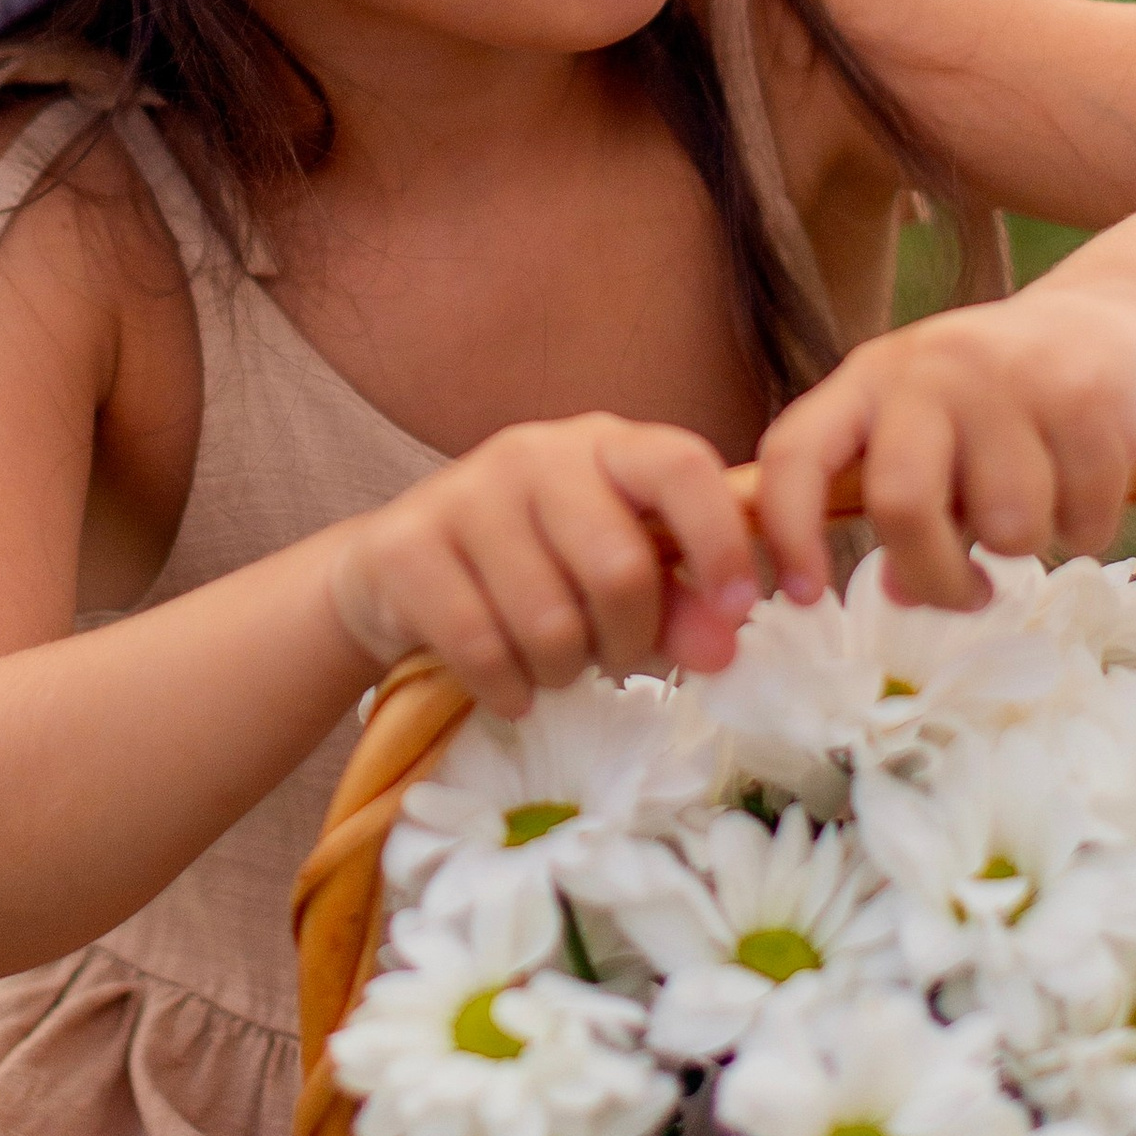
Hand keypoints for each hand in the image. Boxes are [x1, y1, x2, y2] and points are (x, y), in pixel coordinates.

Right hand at [326, 412, 759, 718]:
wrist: (396, 574)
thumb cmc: (532, 572)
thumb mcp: (615, 584)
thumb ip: (679, 608)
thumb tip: (726, 648)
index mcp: (604, 446)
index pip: (682, 465)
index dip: (719, 540)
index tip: (739, 609)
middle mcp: (535, 452)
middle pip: (619, 568)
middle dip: (628, 642)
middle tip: (612, 660)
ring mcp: (464, 492)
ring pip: (549, 622)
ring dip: (561, 672)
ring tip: (550, 666)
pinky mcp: (407, 546)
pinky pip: (481, 647)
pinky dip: (506, 689)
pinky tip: (507, 687)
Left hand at [753, 278, 1135, 610]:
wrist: (1117, 314)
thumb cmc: (1006, 398)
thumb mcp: (935, 436)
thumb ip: (905, 506)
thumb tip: (898, 592)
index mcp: (870, 378)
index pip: (796, 451)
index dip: (786, 530)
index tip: (806, 599)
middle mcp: (928, 369)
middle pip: (901, 503)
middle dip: (936, 577)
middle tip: (970, 593)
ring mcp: (1009, 378)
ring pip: (1006, 528)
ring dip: (1029, 543)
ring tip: (1041, 499)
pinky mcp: (1088, 400)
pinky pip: (1083, 521)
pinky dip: (1089, 527)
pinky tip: (1088, 481)